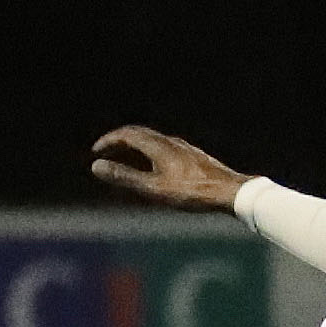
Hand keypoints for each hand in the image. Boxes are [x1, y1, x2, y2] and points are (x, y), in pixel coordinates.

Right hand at [88, 125, 250, 211]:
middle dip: (119, 141)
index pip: (127, 134)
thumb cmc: (191, 192)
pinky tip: (155, 167)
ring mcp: (183, 148)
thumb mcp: (153, 189)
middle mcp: (170, 141)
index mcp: (158, 146)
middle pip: (139, 134)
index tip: (96, 152)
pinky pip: (164, 147)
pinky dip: (149, 152)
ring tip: (126, 159)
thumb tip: (96, 166)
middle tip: (106, 153)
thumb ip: (125, 177)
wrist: (229, 192)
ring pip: (153, 140)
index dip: (108, 141)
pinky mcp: (193, 156)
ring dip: (135, 147)